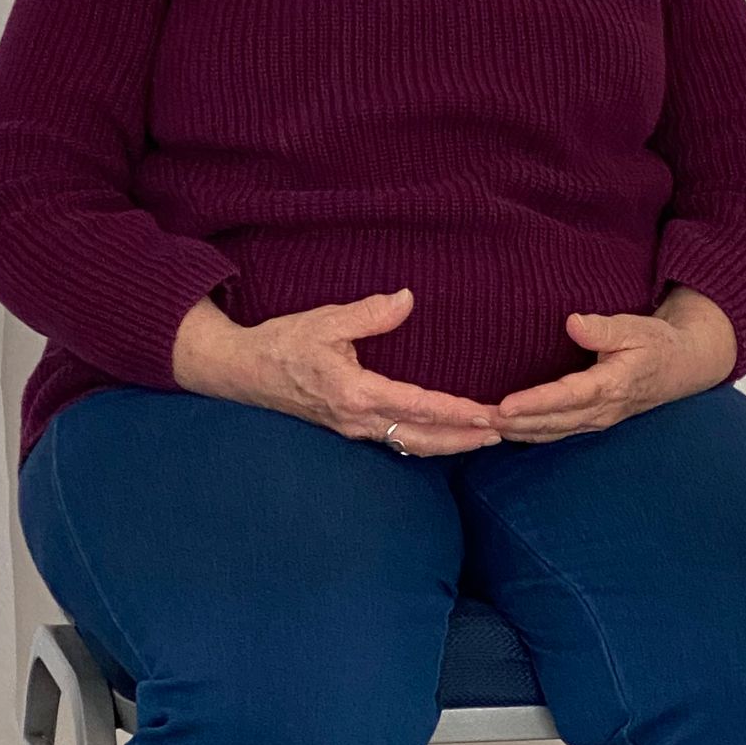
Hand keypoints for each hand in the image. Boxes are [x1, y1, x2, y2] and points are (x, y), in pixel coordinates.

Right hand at [171, 288, 503, 455]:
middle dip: (464, 438)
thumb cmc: (283, 343)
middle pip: (422, 437)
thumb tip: (407, 299)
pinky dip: (424, 442)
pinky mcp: (347, 428)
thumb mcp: (324, 320)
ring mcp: (352, 429)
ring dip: (448, 444)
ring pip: (409, 444)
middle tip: (502, 432)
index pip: (418, 406)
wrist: (243, 371)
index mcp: (356, 393)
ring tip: (483, 439)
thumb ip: (368, 312)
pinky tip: (441, 439)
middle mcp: (358, 419)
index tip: (489, 414)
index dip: (457, 413)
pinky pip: (393, 441)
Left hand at [492, 288, 738, 444]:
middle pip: (551, 422)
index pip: (565, 398)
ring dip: (516, 432)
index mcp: (612, 385)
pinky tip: (507, 431)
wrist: (683, 366)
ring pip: (551, 432)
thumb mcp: (635, 327)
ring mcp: (597, 420)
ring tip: (481, 427)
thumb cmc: (656, 343)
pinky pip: (557, 432)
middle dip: (512, 424)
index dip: (533, 403)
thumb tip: (572, 323)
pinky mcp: (593, 422)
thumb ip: (603, 329)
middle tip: (474, 419)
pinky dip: (530, 434)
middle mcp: (602, 410)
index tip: (503, 406)